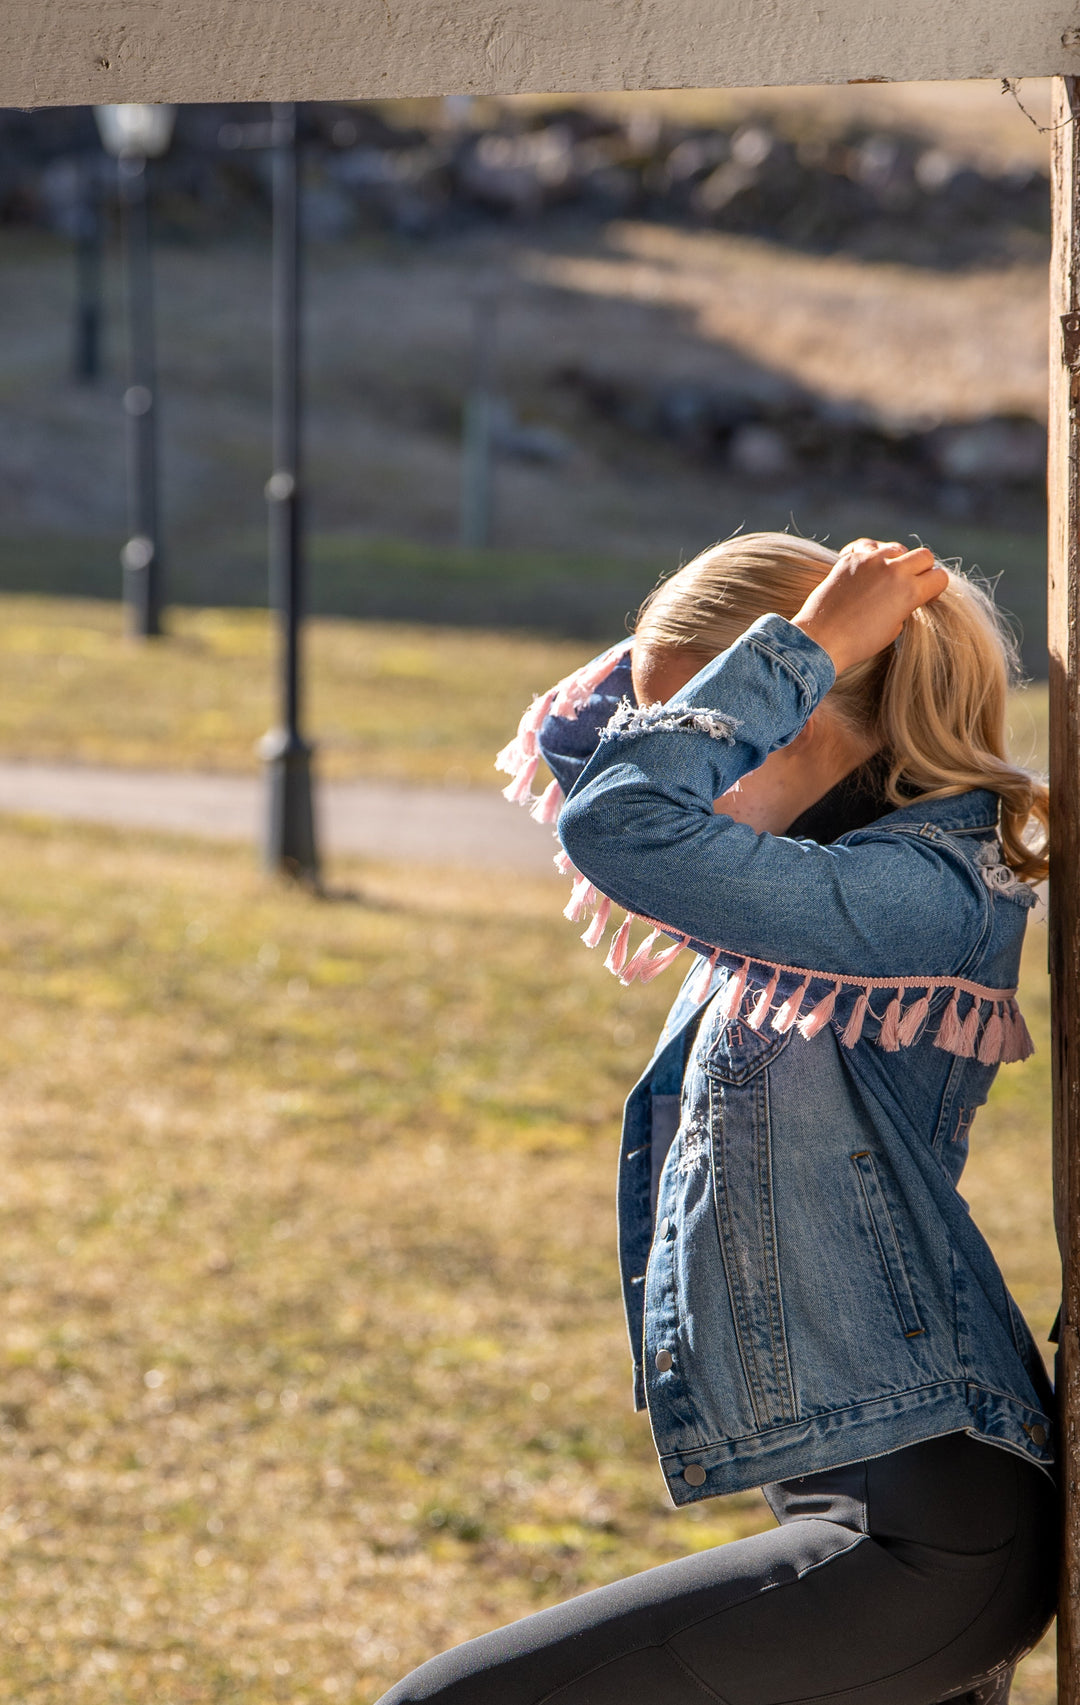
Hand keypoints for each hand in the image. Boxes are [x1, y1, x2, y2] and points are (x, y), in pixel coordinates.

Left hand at [790, 538, 948, 674]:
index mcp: (910, 591)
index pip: (939, 577)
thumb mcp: (894, 628)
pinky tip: (869, 564)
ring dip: (897, 559)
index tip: (925, 597)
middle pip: (924, 556)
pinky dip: (873, 552)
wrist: (822, 640)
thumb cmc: (859, 642)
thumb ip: (906, 604)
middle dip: (922, 570)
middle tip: (910, 584)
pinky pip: (870, 545)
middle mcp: (894, 570)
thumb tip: (906, 593)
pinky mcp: (851, 559)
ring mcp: (871, 561)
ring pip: (897, 547)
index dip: (935, 588)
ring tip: (887, 575)